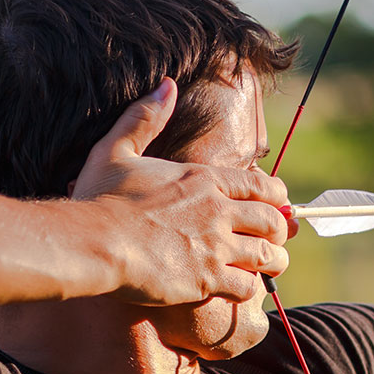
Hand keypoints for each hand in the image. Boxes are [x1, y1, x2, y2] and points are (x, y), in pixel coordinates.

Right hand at [70, 79, 292, 305]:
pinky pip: (247, 286)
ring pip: (269, 255)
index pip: (261, 185)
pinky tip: (239, 286)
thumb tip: (167, 85)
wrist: (93, 243)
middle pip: (273, 221)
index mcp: (204, 179)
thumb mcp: (116, 149)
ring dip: (274, 261)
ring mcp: (216, 247)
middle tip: (276, 238)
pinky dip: (249, 288)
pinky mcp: (207, 279)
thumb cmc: (100, 198)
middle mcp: (218, 211)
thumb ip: (144, 118)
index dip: (276, 196)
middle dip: (279, 230)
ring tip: (271, 266)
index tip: (277, 204)